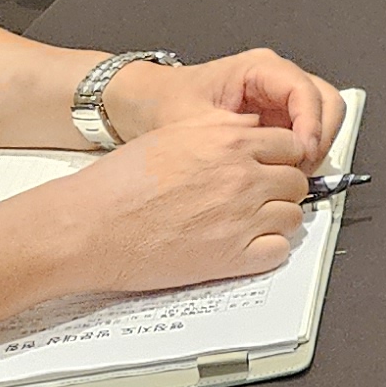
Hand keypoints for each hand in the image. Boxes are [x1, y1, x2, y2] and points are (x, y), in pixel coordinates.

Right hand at [38, 118, 319, 293]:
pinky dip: (268, 250)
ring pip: (293, 215)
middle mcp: (242, 176)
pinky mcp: (231, 257)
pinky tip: (246, 246)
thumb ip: (222, 129)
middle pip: (297, 180)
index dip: (281, 157)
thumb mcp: (175, 133)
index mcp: (229, 142)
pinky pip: (279, 251)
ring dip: (276, 218)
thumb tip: (253, 130)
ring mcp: (240, 217)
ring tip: (248, 222)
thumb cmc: (119, 184)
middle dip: (281, 188)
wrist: (88, 227)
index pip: (291, 144)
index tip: (272, 167)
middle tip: (259, 197)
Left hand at [101, 48, 345, 166]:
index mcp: (260, 68)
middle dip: (320, 138)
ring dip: (314, 148)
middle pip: (326, 102)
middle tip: (301, 169)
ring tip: (289, 176)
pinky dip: (302, 156)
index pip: (306, 90)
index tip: (302, 153)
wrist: (143, 106)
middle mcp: (276, 80)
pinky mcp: (278, 120)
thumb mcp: (195, 123)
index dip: (310, 124)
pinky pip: (305, 135)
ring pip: (323, 119)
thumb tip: (270, 162)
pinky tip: (281, 174)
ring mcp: (280, 100)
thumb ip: (235, 140)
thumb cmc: (163, 104)